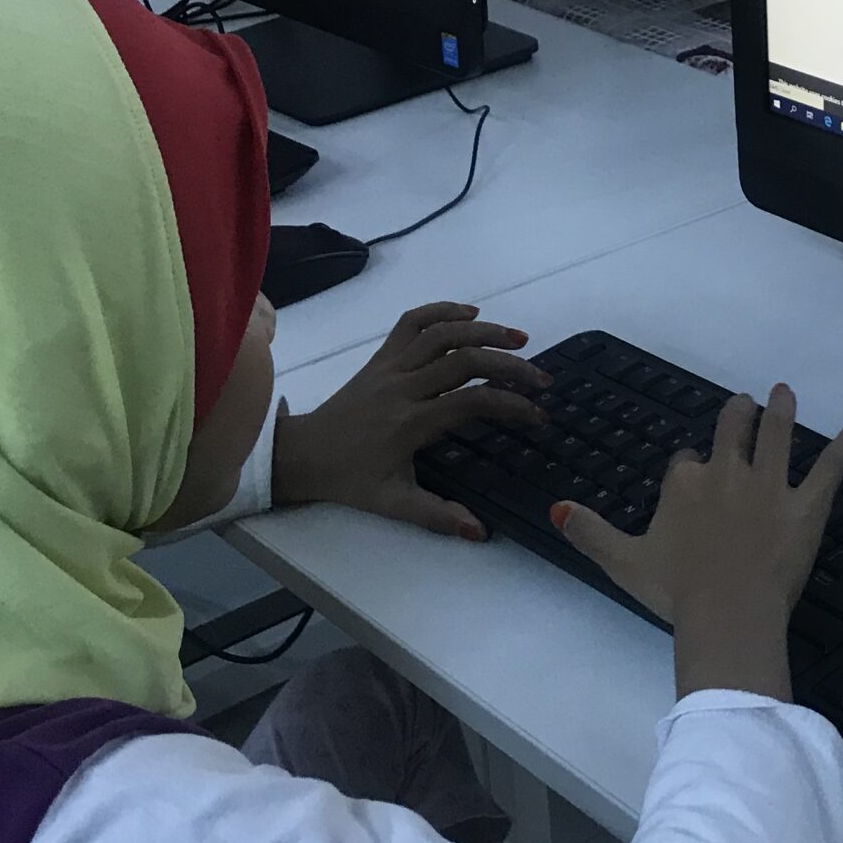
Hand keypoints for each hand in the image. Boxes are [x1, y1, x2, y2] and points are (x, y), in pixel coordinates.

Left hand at [273, 302, 548, 537]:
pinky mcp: (380, 356)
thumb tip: (479, 532)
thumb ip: (437, 516)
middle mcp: (403, 387)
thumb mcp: (392, 503)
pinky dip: (442, 310)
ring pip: (441, 332)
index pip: (472, 402)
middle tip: (540, 378)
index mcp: (410, 423)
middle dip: (509, 365)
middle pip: (464, 359)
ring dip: (484, 330)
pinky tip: (471, 313)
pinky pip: (411, 321)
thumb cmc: (350, 479)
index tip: (538, 415)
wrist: (302, 454)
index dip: (511, 405)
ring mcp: (390, 366)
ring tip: (518, 339)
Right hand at [551, 384, 842, 700]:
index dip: (690, 469)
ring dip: (781, 410)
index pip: (686, 463)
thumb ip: (590, 532)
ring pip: (777, 435)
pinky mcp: (806, 504)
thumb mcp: (622, 563)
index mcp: (683, 485)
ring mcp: (769, 485)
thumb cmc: (675, 591)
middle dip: (738, 415)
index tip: (693, 476)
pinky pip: (830, 466)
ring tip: (784, 393)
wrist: (726, 612)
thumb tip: (557, 508)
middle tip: (746, 402)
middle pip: (732, 432)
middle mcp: (726, 473)